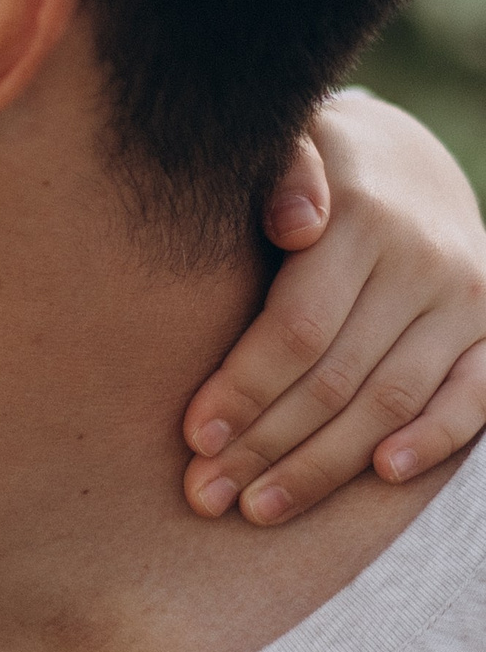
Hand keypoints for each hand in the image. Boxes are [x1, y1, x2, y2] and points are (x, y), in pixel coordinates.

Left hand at [182, 90, 485, 523]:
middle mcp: (421, 261)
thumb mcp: (292, 145)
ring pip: (391, 401)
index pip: (297, 325)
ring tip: (259, 507)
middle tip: (206, 495)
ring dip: (324, 465)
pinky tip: (380, 476)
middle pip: (335, 377)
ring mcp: (465, 299)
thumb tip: (294, 227)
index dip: (245, 388)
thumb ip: (283, 175)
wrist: (405, 159)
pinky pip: (474, 398)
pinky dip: (433, 440)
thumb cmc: (314, 167)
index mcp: (360, 218)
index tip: (194, 438)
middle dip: (266, 445)